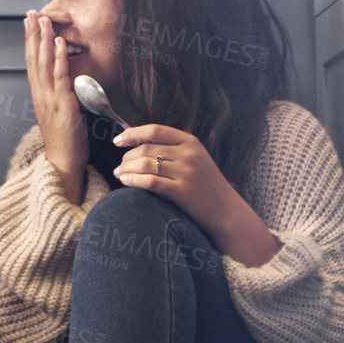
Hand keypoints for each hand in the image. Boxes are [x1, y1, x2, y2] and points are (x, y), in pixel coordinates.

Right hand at [24, 10, 87, 200]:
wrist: (62, 163)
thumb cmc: (64, 143)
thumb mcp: (57, 115)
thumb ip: (56, 97)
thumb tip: (61, 82)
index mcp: (39, 97)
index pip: (32, 63)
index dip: (29, 42)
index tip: (29, 24)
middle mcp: (41, 95)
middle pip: (33, 59)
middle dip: (32, 34)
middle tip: (31, 13)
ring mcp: (49, 99)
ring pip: (43, 64)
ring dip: (44, 40)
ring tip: (44, 20)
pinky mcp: (62, 104)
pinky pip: (59, 76)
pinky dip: (58, 58)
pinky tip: (58, 42)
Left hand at [112, 124, 282, 267]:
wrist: (226, 212)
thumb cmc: (206, 186)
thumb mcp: (196, 159)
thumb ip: (173, 150)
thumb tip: (138, 145)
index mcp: (191, 142)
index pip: (155, 130)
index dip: (132, 133)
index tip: (117, 141)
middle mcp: (189, 154)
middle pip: (146, 148)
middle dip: (127, 157)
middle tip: (119, 166)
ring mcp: (186, 172)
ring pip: (145, 164)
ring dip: (126, 169)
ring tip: (119, 175)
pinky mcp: (182, 191)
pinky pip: (149, 182)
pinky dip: (133, 180)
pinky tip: (125, 182)